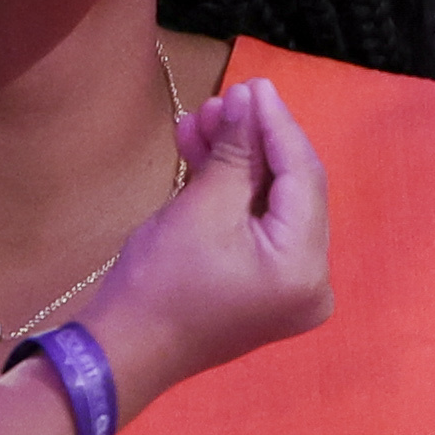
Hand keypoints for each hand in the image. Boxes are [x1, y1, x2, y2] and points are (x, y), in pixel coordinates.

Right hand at [80, 78, 331, 414]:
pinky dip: (232, 193)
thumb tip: (248, 99)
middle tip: (225, 98)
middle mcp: (312, 281)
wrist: (122, 350)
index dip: (278, 125)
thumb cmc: (160, 283)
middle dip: (255, 140)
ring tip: (203, 119)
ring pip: (270, 204)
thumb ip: (236, 150)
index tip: (255, 84)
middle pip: (292, 189)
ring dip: (238, 160)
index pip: (304, 177)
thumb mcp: (201, 206)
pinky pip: (257, 227)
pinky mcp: (265, 288)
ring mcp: (290, 288)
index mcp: (305, 267)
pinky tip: (202, 150)